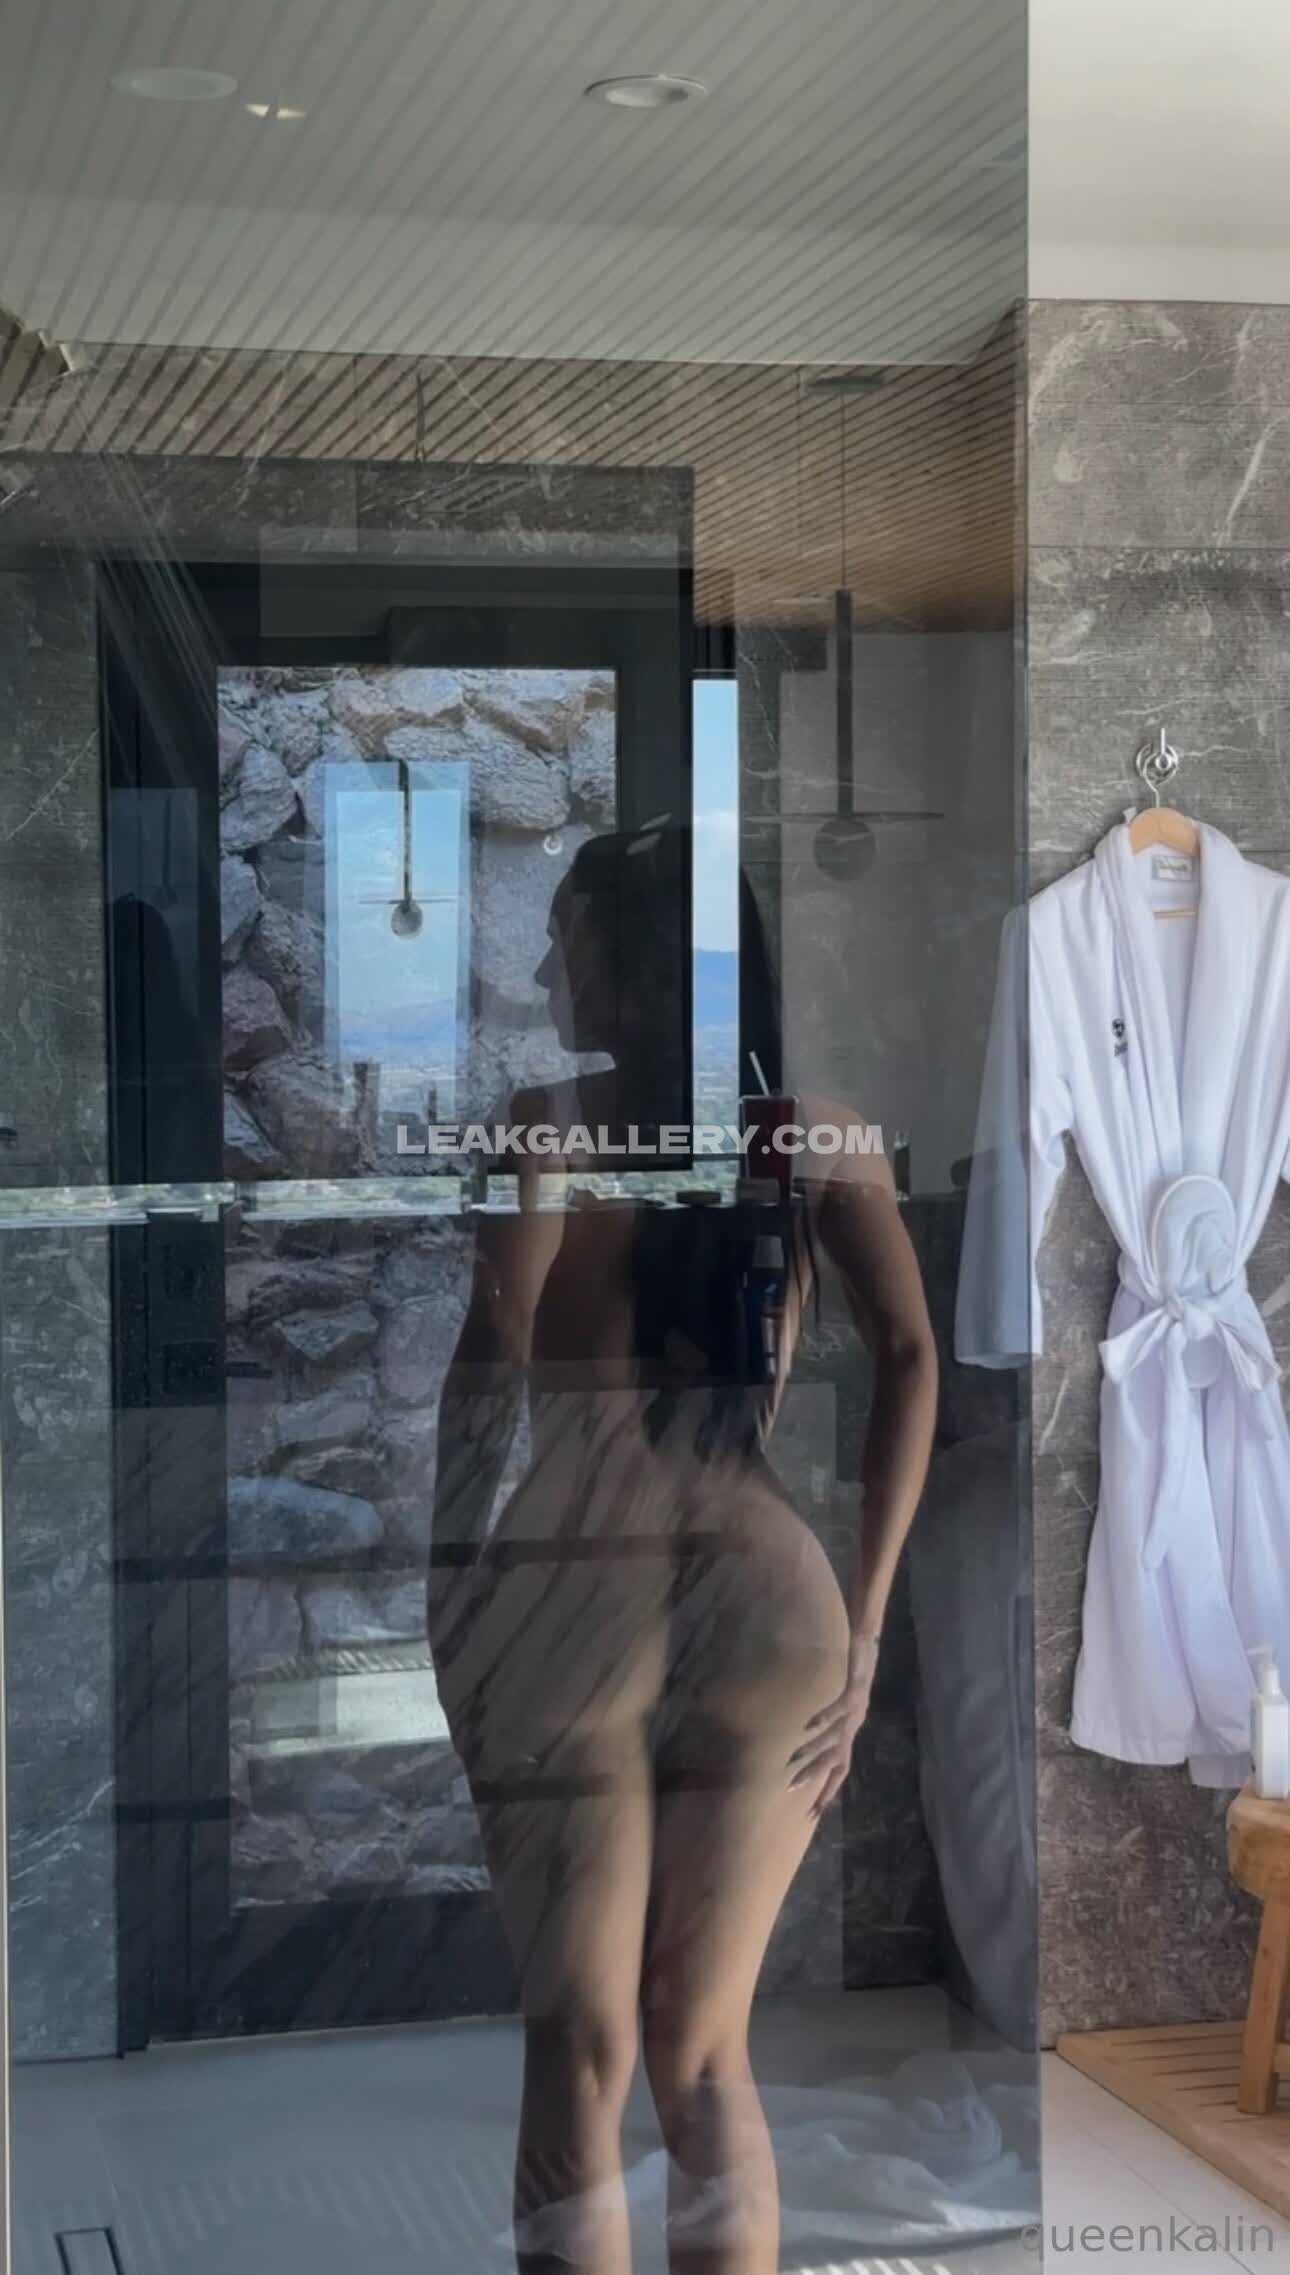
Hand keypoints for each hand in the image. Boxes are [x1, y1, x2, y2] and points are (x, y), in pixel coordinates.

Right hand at [789, 1632, 879, 1816]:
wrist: (866, 1641)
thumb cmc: (849, 1668)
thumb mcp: (839, 1699)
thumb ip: (829, 1718)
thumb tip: (808, 1734)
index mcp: (849, 1730)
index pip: (840, 1769)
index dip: (828, 1791)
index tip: (812, 1813)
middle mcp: (853, 1725)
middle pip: (836, 1762)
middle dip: (819, 1783)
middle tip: (799, 1799)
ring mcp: (855, 1710)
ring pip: (834, 1740)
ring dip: (815, 1754)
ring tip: (795, 1766)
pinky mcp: (854, 1691)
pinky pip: (838, 1708)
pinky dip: (824, 1718)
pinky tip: (808, 1726)